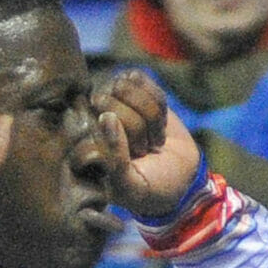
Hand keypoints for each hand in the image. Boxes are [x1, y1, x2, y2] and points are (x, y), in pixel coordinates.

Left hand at [92, 69, 202, 218]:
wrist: (181, 179)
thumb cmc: (150, 187)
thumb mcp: (131, 185)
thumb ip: (116, 158)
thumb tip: (107, 116)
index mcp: (86, 141)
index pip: (100, 118)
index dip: (127, 135)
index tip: (137, 157)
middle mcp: (94, 117)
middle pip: (116, 99)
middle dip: (141, 126)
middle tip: (144, 148)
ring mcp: (114, 100)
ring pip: (132, 87)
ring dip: (152, 116)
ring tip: (150, 138)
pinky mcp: (133, 90)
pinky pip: (143, 79)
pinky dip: (158, 101)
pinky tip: (157, 121)